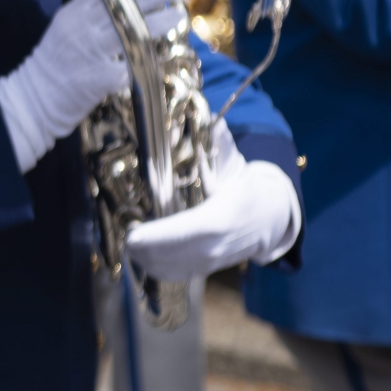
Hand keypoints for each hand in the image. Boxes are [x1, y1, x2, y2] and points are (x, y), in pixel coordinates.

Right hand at [0, 0, 184, 172]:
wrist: (34, 101)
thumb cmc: (54, 65)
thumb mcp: (65, 29)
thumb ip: (91, 14)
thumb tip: (130, 1)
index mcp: (72, 14)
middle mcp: (81, 29)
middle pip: (125, 4)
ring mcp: (91, 54)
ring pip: (134, 31)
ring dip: (160, 23)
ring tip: (177, 17)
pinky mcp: (101, 79)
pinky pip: (134, 67)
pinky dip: (150, 61)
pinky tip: (163, 57)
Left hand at [124, 120, 300, 280]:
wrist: (267, 218)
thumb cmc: (240, 185)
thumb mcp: (232, 163)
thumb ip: (218, 141)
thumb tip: (209, 116)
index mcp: (225, 216)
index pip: (191, 231)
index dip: (161, 236)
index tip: (133, 234)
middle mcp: (218, 245)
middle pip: (175, 254)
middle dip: (144, 248)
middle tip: (124, 233)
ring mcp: (211, 262)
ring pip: (171, 268)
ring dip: (144, 257)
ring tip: (129, 239)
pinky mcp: (203, 270)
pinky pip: (173, 274)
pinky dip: (152, 266)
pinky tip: (139, 252)